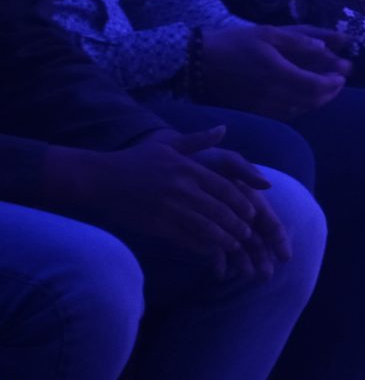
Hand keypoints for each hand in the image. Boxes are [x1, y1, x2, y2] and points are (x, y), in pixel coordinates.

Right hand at [44, 128, 290, 278]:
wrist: (98, 178)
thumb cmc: (135, 160)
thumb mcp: (168, 145)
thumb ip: (198, 140)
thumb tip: (223, 129)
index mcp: (188, 170)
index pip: (224, 188)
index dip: (241, 202)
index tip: (251, 212)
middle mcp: (181, 189)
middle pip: (219, 210)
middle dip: (237, 224)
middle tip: (248, 233)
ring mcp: (168, 209)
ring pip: (205, 227)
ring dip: (224, 238)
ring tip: (234, 244)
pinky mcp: (155, 225)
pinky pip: (184, 238)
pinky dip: (201, 246)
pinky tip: (210, 251)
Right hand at [197, 23, 352, 118]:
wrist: (198, 64)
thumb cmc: (235, 43)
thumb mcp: (268, 33)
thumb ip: (299, 40)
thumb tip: (326, 46)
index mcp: (277, 72)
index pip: (315, 85)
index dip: (333, 82)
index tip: (344, 73)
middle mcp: (272, 94)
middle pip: (311, 100)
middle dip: (331, 91)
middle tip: (340, 80)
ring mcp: (262, 106)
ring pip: (300, 109)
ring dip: (318, 100)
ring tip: (328, 88)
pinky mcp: (255, 111)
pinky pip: (285, 114)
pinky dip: (301, 106)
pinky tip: (306, 97)